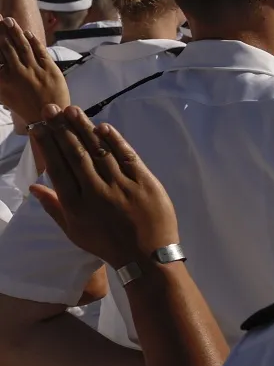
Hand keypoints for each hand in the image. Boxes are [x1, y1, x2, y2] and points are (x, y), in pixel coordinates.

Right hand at [0, 19, 68, 127]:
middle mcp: (17, 74)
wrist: (48, 117)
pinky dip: (34, 41)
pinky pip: (40, 52)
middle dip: (0, 31)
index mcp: (2, 80)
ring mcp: (34, 71)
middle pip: (6, 47)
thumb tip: (0, 65)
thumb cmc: (23, 105)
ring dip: (15, 32)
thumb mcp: (3, 94)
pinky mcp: (51, 70)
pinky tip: (27, 33)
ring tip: (8, 20)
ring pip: (22, 46)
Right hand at [28, 107, 179, 265]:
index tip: (39, 126)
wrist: (147, 256)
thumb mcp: (74, 231)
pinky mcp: (145, 182)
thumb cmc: (107, 244)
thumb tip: (34, 187)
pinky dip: (115, 141)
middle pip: (76, 154)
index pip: (57, 168)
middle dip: (61, 129)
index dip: (47, 145)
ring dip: (84, 128)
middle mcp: (96, 192)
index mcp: (76, 205)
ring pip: (99, 151)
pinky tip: (103, 127)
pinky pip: (128, 157)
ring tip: (71, 111)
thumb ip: (54, 207)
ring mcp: (121, 186)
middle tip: (51, 108)